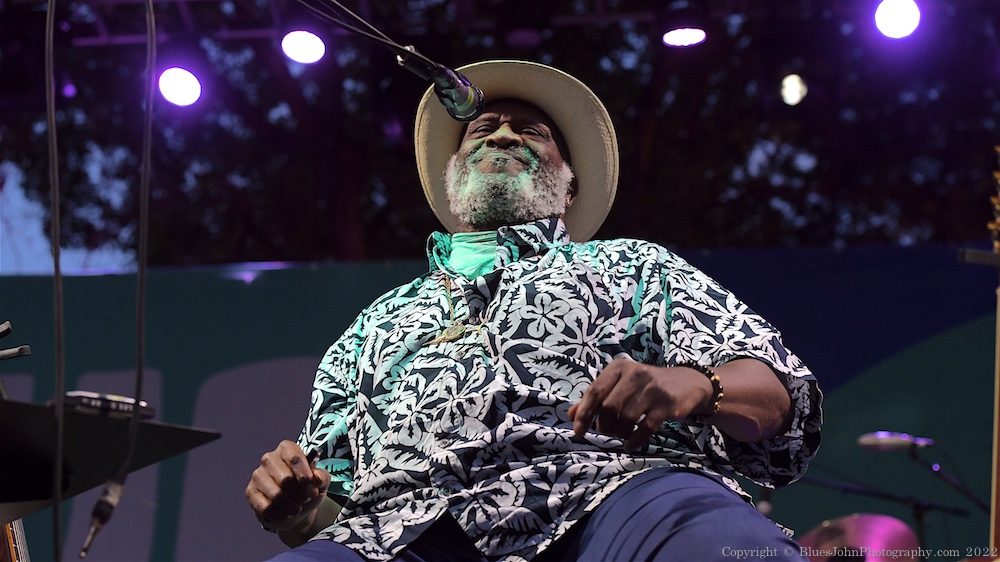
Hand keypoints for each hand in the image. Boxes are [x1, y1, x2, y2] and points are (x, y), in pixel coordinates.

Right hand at [245, 440, 329, 532]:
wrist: (295, 508)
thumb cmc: (307, 489)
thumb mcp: (321, 482)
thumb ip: (322, 477)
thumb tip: (316, 477)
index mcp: (287, 449)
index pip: (295, 458)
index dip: (305, 476)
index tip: (313, 491)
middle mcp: (269, 458)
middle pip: (286, 479)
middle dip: (299, 495)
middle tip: (305, 500)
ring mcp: (258, 475)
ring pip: (275, 495)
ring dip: (291, 507)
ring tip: (297, 509)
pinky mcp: (250, 492)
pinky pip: (265, 507)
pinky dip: (279, 515)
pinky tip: (285, 515)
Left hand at [568, 358, 711, 449]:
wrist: (688, 384)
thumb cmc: (647, 386)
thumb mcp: (621, 386)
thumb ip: (596, 398)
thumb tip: (571, 414)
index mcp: (619, 368)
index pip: (595, 391)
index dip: (584, 413)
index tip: (578, 432)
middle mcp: (634, 374)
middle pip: (609, 407)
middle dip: (604, 425)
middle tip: (607, 432)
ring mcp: (652, 389)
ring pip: (626, 417)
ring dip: (620, 433)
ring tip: (621, 436)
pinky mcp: (666, 404)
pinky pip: (645, 426)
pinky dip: (635, 439)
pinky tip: (631, 444)